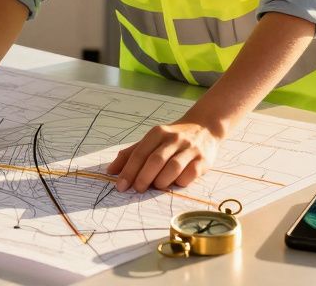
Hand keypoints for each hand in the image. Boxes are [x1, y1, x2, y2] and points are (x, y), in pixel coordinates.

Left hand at [106, 120, 221, 192]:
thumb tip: (111, 171)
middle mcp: (174, 139)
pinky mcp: (203, 160)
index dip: (128, 171)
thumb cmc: (172, 139)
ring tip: (156, 186)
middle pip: (155, 160)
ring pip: (173, 167)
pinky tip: (175, 184)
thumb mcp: (151, 140)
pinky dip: (180, 181)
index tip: (120, 186)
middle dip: (143, 178)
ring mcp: (190, 149)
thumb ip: (131, 154)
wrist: (204, 127)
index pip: (140, 153)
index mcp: (157, 133)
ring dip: (161, 181)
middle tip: (137, 189)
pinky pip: (191, 174)